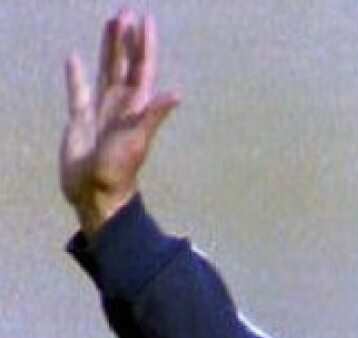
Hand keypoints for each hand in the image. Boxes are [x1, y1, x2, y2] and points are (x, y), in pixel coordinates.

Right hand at [60, 9, 178, 238]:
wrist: (96, 193)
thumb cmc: (119, 170)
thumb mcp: (137, 139)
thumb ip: (154, 114)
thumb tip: (177, 92)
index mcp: (135, 106)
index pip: (143, 68)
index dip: (145, 44)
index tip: (146, 20)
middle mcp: (121, 105)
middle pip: (124, 64)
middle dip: (126, 39)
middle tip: (126, 12)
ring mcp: (101, 112)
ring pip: (105, 71)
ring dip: (107, 49)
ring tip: (109, 24)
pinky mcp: (80, 121)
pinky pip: (78, 92)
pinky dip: (76, 75)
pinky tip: (74, 58)